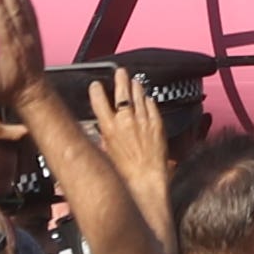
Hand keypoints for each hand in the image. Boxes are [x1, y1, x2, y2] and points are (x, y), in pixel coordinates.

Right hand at [85, 73, 174, 240]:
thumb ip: (101, 140)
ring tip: (134, 81)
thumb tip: (97, 133)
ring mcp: (142, 120)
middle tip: (120, 72)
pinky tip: (147, 98)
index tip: (96, 85)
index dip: (96, 90)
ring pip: (138, 95)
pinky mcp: (157, 124)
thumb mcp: (104, 156)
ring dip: (135, 86)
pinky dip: (148, 100)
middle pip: (121, 91)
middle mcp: (125, 121)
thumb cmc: (124, 176)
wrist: (145, 182)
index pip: (98, 100)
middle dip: (119, 78)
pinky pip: (152, 105)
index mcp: (108, 128)